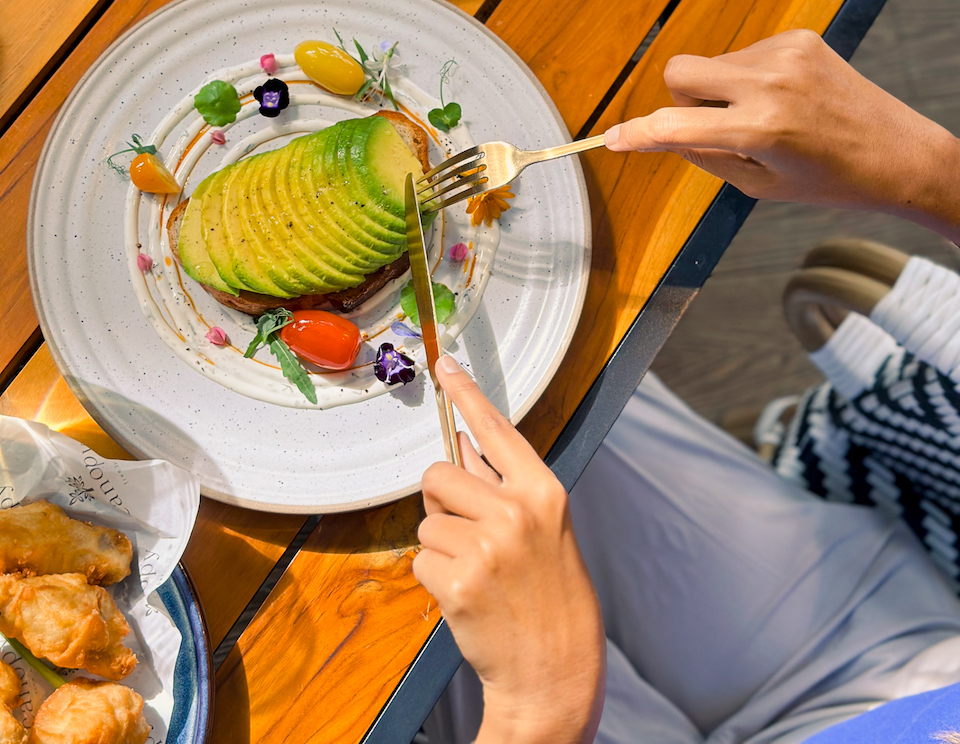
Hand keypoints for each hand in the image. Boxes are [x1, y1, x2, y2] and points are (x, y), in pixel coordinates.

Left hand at [415, 356, 604, 743]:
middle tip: (469, 537)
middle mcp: (516, 511)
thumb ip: (506, 487)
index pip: (497, 428)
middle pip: (441, 474)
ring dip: (440, 546)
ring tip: (478, 574)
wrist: (554, 673)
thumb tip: (465, 446)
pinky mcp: (459, 581)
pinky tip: (466, 597)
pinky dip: (434, 578)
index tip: (444, 364)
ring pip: (426, 521)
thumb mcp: (546, 530)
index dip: (467, 394)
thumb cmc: (552, 598)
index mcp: (543, 492)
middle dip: (442, 502)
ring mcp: (487, 546)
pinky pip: (420, 559)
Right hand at [603, 29, 959, 240]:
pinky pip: (744, 53)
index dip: (637, 134)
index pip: (675, 127)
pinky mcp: (798, 38)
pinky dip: (750, 77)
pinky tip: (785, 97)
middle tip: (712, 124)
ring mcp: (785, 54)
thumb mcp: (760, 185)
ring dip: (722, 89)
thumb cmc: (831, 180)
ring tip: (767, 117)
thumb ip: (704, 156)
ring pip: (712, 63)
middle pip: (679, 71)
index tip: (614, 138)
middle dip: (680, 99)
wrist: (900, 154)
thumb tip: (662, 134)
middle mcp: (769, 84)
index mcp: (760, 130)